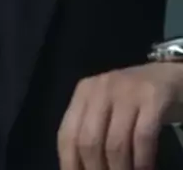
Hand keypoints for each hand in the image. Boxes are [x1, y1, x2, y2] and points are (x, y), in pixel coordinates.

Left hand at [57, 62, 182, 169]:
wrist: (169, 76)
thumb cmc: (134, 100)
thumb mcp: (107, 109)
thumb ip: (93, 132)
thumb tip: (80, 169)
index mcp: (84, 92)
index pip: (67, 135)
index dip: (70, 165)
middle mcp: (101, 87)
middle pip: (89, 141)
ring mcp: (127, 90)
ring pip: (115, 144)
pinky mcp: (153, 96)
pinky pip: (143, 137)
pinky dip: (142, 162)